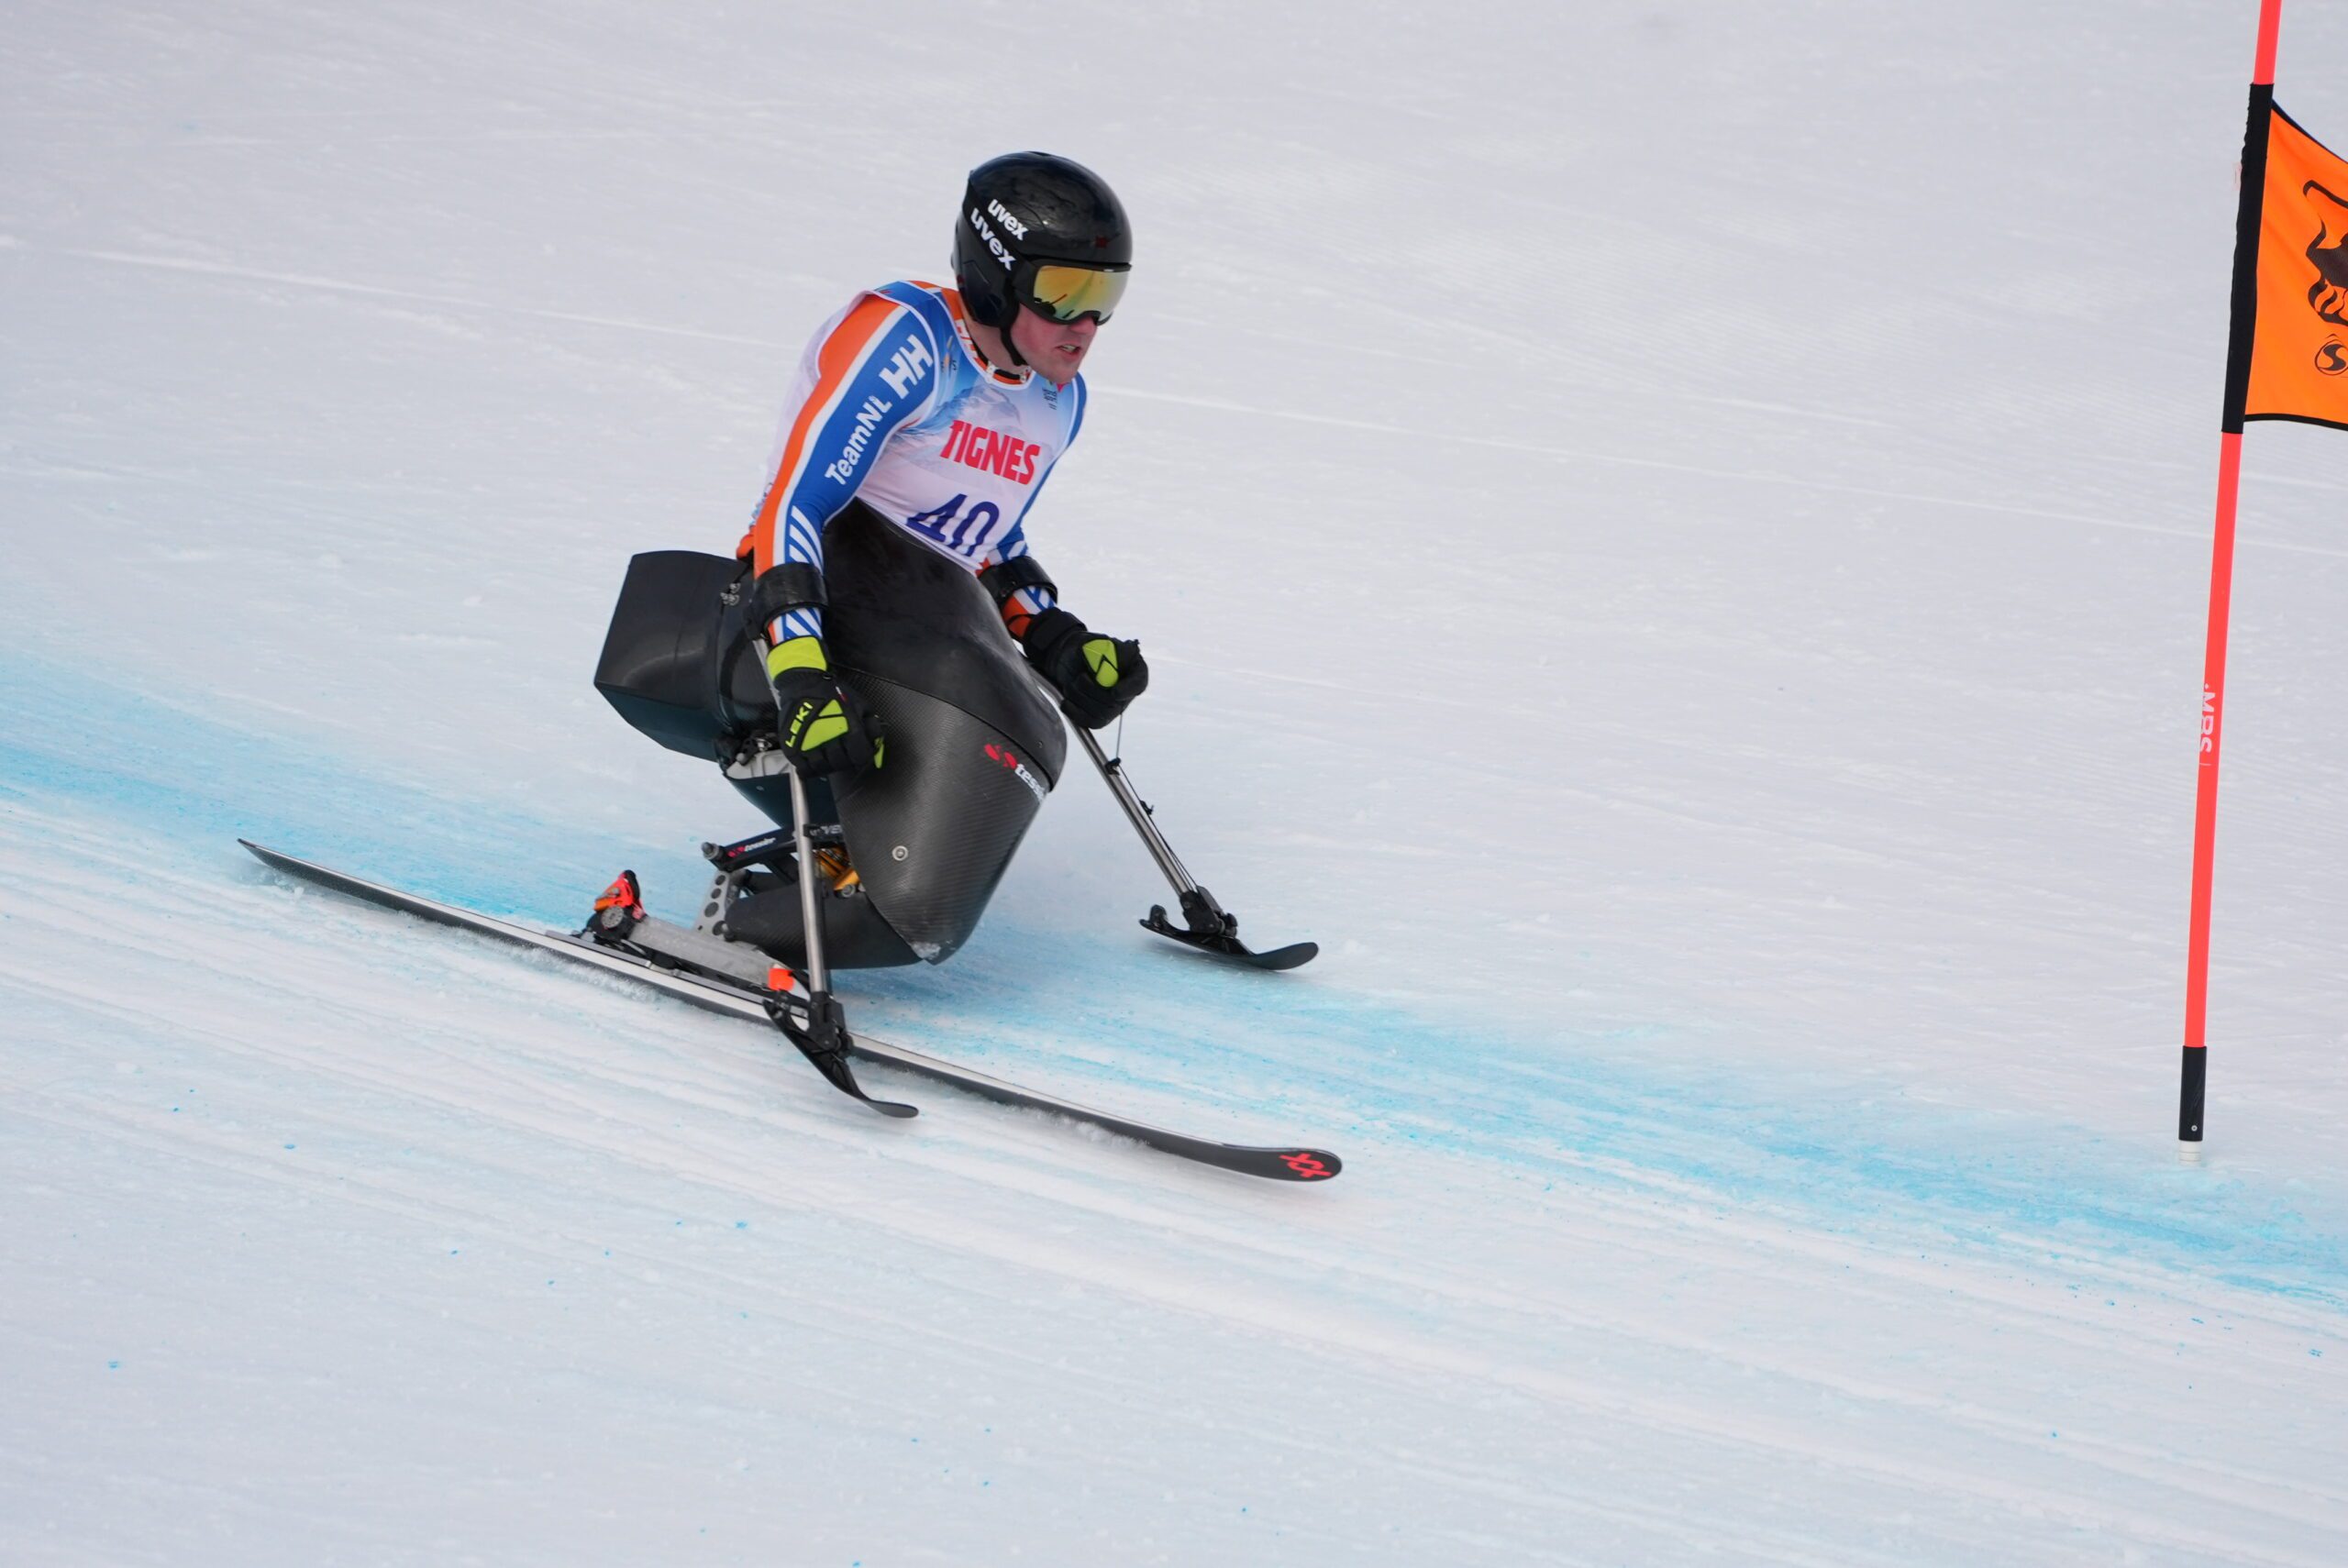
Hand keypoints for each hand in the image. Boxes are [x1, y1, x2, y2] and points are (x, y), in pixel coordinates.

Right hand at [767, 639, 883, 774]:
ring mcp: (809, 745)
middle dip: (846, 760)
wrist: (802, 684)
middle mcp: (829, 739)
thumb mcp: (860, 704)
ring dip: (828, 765)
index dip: (862, 756)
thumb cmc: (833, 694)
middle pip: (842, 764)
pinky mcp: (793, 748)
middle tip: (842, 752)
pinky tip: (814, 761)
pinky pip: (804, 770)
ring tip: (828, 756)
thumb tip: (877, 744)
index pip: (860, 757)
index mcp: (848, 729)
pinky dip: (810, 770)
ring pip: (823, 769)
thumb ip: (871, 725)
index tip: (858, 751)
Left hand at [1020, 607, 1147, 729]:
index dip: (1128, 690)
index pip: (1138, 682)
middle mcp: (1127, 691)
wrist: (1071, 660)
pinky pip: (1090, 722)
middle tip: (1079, 677)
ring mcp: (1114, 707)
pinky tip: (1066, 702)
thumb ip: (1101, 652)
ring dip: (1080, 698)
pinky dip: (1075, 713)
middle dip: (1092, 690)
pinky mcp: (1099, 717)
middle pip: (1115, 701)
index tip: (1114, 693)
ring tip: (1070, 684)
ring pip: (1100, 713)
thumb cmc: (1087, 649)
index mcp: (1134, 669)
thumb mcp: (1095, 643)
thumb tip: (1102, 666)